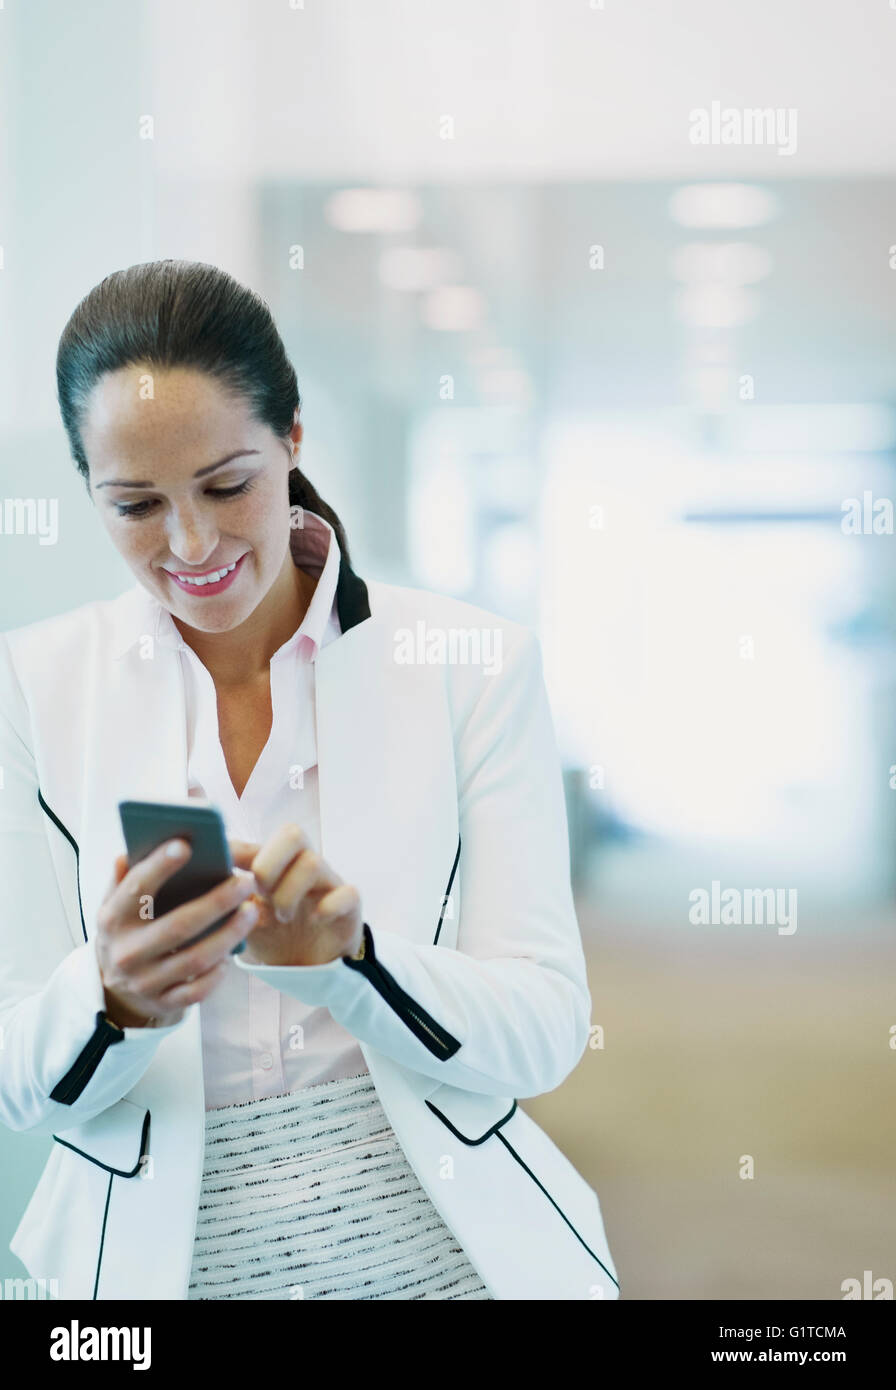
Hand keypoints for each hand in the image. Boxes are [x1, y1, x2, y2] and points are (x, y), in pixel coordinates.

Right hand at [96, 838, 259, 1028]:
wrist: (114, 990)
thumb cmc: (125, 934)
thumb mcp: (114, 906)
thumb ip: (123, 879)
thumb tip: (129, 852)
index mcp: (113, 920)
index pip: (135, 889)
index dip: (159, 866)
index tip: (185, 845)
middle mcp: (127, 952)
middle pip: (179, 925)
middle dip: (217, 902)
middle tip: (245, 881)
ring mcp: (145, 982)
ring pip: (196, 959)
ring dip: (229, 934)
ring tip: (252, 911)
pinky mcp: (164, 1003)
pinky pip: (198, 990)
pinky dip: (218, 972)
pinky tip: (232, 953)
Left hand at [228, 825, 363, 966]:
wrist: (308, 968)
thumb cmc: (274, 935)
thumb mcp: (247, 919)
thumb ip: (231, 900)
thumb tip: (212, 883)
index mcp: (276, 865)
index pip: (258, 842)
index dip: (238, 850)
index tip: (221, 865)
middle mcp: (303, 866)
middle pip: (293, 834)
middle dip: (269, 864)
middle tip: (260, 893)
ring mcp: (329, 883)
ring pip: (314, 862)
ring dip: (290, 893)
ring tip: (281, 917)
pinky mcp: (350, 905)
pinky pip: (348, 893)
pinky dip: (328, 906)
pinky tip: (315, 919)